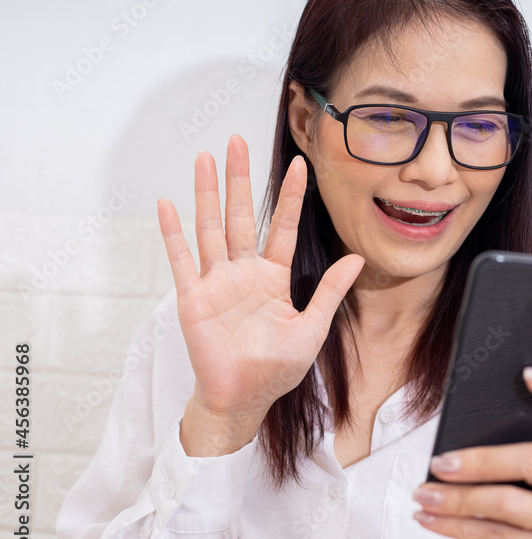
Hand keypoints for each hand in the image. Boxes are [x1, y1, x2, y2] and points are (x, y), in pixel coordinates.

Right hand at [156, 134, 363, 455]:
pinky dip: (173, 233)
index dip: (290, 196)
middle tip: (236, 141)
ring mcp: (216, 282)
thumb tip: (357, 258)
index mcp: (273, 278)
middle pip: (240, 215)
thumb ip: (329, 290)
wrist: (244, 397)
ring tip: (204, 157)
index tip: (300, 164)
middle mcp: (243, 273)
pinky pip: (181, 260)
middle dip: (239, 179)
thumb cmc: (277, 367)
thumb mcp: (312, 327)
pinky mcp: (193, 298)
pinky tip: (168, 204)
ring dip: (206, 193)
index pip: (282, 226)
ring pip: (210, 228)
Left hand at [413, 367, 531, 538]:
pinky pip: (495, 537)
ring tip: (423, 495)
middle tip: (439, 462)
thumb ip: (528, 459)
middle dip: (479, 459)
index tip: (528, 373)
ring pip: (508, 502)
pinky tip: (429, 520)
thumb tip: (462, 438)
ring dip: (456, 498)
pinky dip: (454, 527)